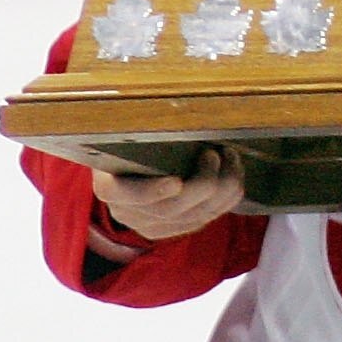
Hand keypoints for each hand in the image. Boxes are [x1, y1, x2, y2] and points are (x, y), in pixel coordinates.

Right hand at [92, 147, 244, 240]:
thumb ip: (142, 133)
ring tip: (230, 158)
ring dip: (222, 188)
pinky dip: (227, 198)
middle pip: (169, 209)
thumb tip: (173, 113)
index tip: (176, 181)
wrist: (130, 166)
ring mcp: (152, 225)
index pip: (124, 194)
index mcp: (108, 187)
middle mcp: (127, 213)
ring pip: (195, 217)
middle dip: (202, 183)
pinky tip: (233, 174)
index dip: (151, 192)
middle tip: (214, 154)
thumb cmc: (131, 144)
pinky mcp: (175, 229)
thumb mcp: (127, 136)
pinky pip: (207, 218)